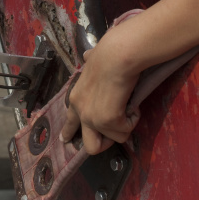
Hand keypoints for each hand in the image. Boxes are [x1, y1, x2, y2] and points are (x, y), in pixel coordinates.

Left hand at [60, 23, 141, 154]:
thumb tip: (88, 55)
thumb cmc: (106, 54)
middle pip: (90, 145)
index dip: (69, 132)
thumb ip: (88, 63)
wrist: (115, 56)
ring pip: (115, 138)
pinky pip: (125, 131)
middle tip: (114, 132)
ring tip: (129, 107)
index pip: (70, 120)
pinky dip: (133, 119)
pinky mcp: (108, 122)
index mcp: (76, 97)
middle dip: (104, 142)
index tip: (65, 140)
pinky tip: (133, 105)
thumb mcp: (91, 60)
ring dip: (125, 125)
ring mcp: (94, 119)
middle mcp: (82, 112)